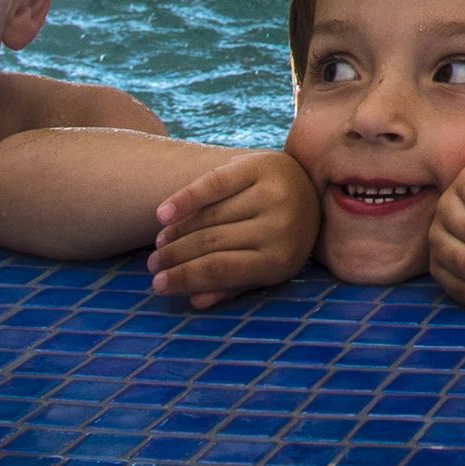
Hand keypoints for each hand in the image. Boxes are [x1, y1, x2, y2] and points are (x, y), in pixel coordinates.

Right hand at [147, 150, 318, 308]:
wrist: (312, 191)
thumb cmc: (282, 238)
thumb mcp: (266, 268)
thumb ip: (232, 286)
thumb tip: (194, 301)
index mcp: (281, 259)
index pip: (220, 269)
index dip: (184, 278)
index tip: (157, 285)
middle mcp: (280, 225)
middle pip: (211, 242)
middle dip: (175, 256)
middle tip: (153, 264)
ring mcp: (273, 192)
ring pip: (209, 216)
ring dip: (177, 232)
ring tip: (159, 243)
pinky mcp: (262, 164)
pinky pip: (215, 183)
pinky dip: (186, 198)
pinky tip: (163, 212)